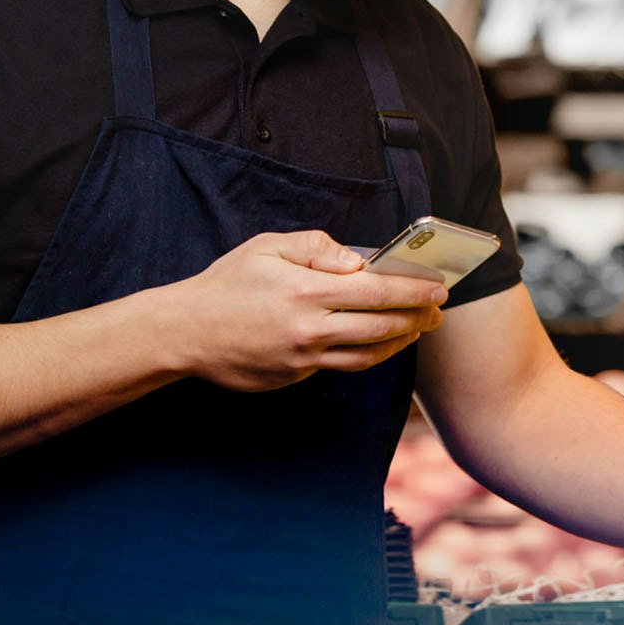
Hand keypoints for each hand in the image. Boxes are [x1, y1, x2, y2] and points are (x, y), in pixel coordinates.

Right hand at [172, 230, 446, 391]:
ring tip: (415, 329)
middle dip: (416, 318)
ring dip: (398, 342)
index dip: (413, 291)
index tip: (438, 288)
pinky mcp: (294, 377)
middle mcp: (310, 329)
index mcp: (307, 291)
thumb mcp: (267, 247)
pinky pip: (339, 366)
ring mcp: (302, 359)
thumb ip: (317, 247)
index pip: (376, 292)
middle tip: (437, 311)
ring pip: (367, 354)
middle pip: (381, 327)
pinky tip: (377, 343)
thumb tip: (358, 262)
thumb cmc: (227, 283)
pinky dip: (366, 354)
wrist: (185, 332)